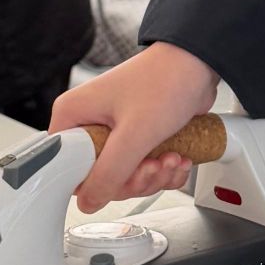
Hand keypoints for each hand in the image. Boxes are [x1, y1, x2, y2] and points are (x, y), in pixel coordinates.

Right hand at [51, 40, 220, 209]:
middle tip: (152, 166)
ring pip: (125, 176)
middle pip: (100, 177)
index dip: (94, 182)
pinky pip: (143, 168)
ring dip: (154, 175)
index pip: (66, 167)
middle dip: (135, 179)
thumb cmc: (165, 80)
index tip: (120, 179)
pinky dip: (164, 170)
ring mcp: (114, 131)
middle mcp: (90, 123)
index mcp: (74, 115)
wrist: (199, 63)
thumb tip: (88, 201)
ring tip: (171, 158)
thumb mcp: (134, 134)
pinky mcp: (137, 137)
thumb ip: (109, 173)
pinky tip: (177, 156)